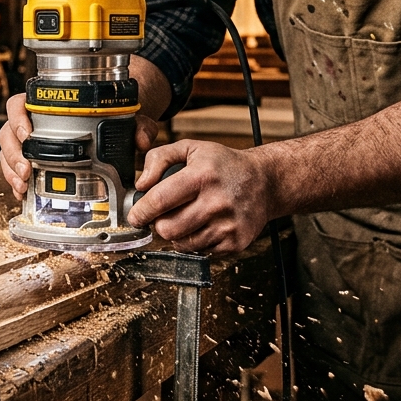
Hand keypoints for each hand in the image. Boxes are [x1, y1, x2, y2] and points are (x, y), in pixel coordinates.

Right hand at [0, 93, 163, 200]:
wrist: (109, 128)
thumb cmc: (109, 118)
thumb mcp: (127, 118)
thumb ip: (138, 125)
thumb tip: (141, 140)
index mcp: (46, 105)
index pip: (19, 104)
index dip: (17, 117)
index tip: (27, 133)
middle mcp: (32, 122)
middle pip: (8, 133)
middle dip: (13, 153)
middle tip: (26, 170)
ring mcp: (28, 144)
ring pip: (8, 153)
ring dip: (11, 170)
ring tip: (23, 184)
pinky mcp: (31, 162)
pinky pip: (14, 170)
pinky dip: (15, 183)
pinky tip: (22, 193)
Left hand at [127, 139, 274, 254]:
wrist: (264, 182)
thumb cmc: (223, 165)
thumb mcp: (191, 148)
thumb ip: (159, 158)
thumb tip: (141, 184)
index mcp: (202, 176)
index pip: (160, 200)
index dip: (141, 211)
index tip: (135, 216)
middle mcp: (216, 202)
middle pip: (167, 229)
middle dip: (159, 224)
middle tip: (165, 215)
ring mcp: (228, 225)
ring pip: (182, 244)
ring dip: (177, 234)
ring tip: (186, 218)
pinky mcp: (236, 242)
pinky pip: (200, 251)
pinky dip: (195, 242)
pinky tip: (203, 225)